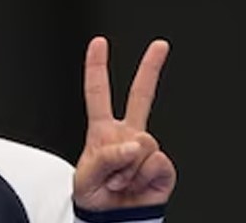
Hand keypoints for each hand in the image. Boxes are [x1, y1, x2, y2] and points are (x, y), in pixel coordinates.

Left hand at [73, 37, 175, 209]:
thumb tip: (132, 145)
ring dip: (126, 167)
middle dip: (150, 69)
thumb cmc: (95, 195)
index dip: (97, 68)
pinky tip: (135, 184)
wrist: (112, 218)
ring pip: (141, 142)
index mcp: (102, 131)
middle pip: (140, 96)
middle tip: (160, 46)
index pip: (97, 94)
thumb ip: (104, 156)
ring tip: (119, 179)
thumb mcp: (85, 175)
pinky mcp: (162, 166)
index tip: (98, 44)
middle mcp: (126, 134)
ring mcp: (145, 149)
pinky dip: (141, 176)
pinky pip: (155, 161)